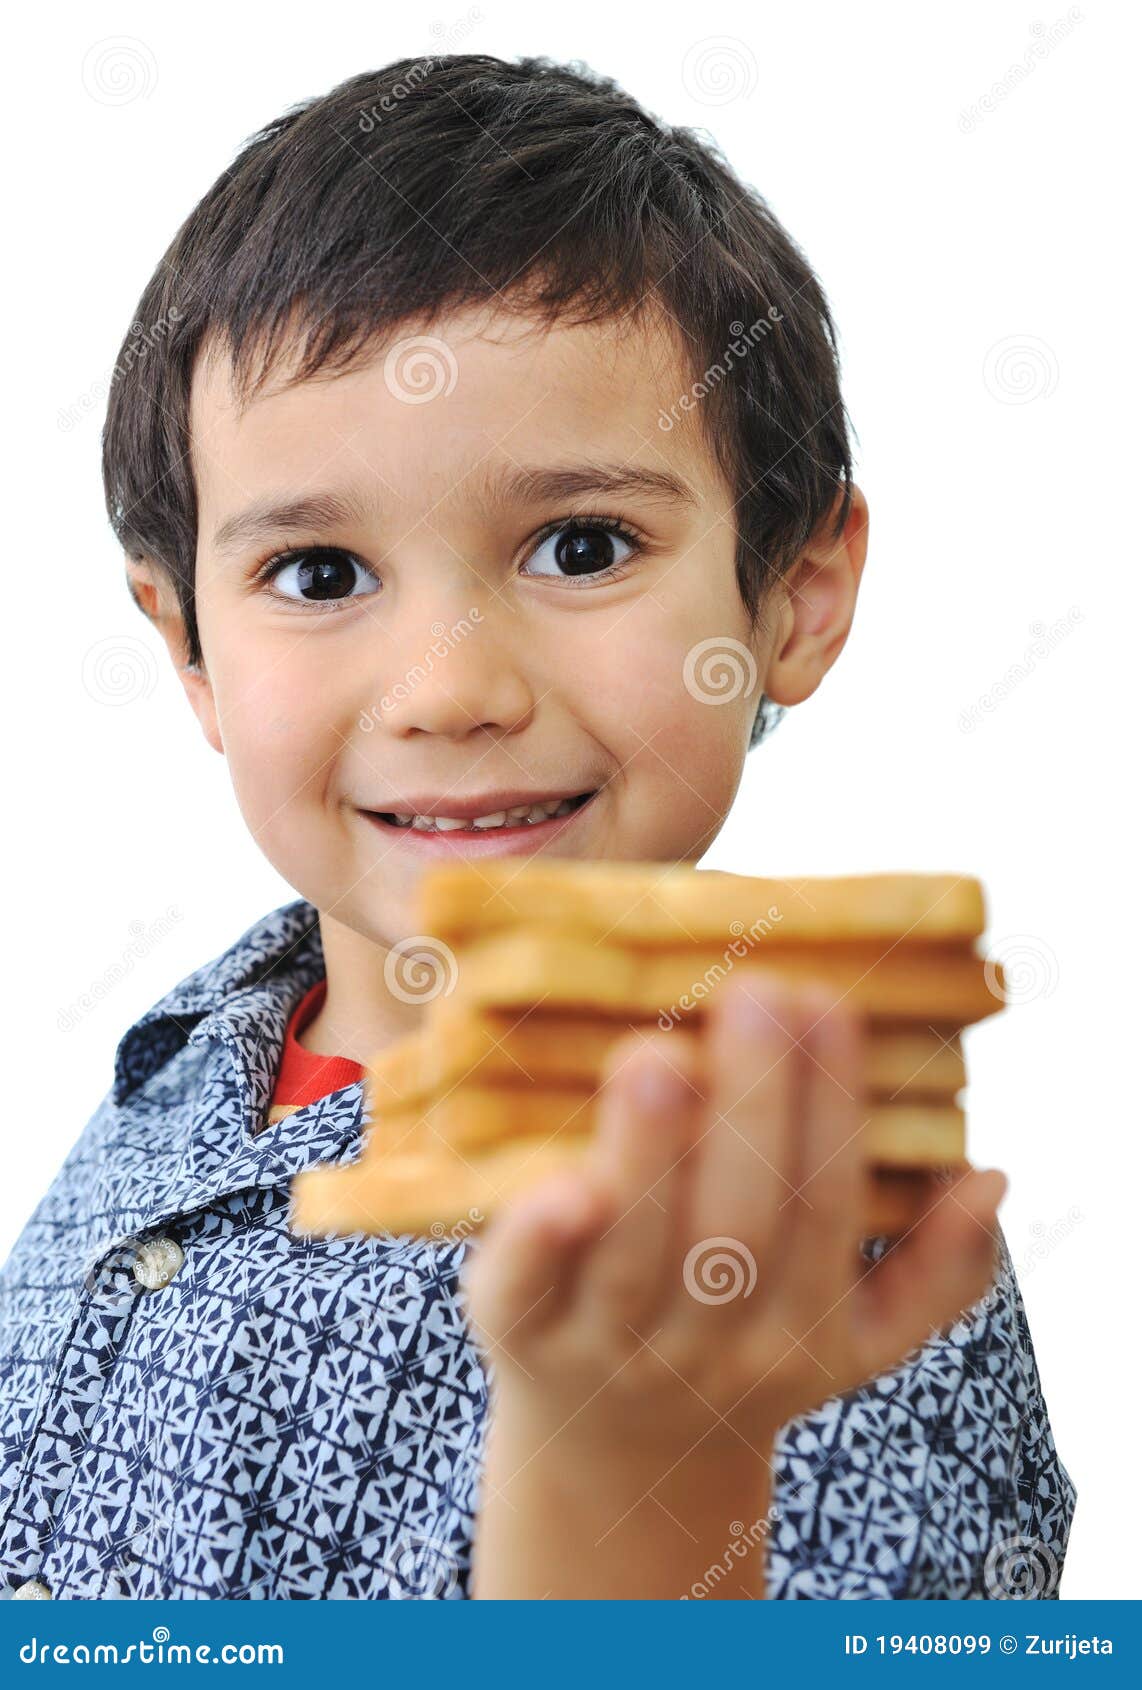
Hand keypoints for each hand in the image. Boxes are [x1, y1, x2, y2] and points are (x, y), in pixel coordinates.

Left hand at [463, 971, 1005, 1464]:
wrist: (616, 1464)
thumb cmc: (745, 1349)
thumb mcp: (857, 1340)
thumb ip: (936, 1270)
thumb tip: (990, 1177)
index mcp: (800, 1333)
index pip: (824, 1210)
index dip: (831, 1108)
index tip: (828, 1000)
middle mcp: (706, 1348)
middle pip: (737, 1230)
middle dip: (751, 1110)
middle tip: (756, 993)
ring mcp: (606, 1349)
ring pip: (635, 1259)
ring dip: (650, 1157)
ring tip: (658, 1055)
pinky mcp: (514, 1339)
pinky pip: (522, 1296)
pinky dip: (537, 1241)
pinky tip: (556, 1179)